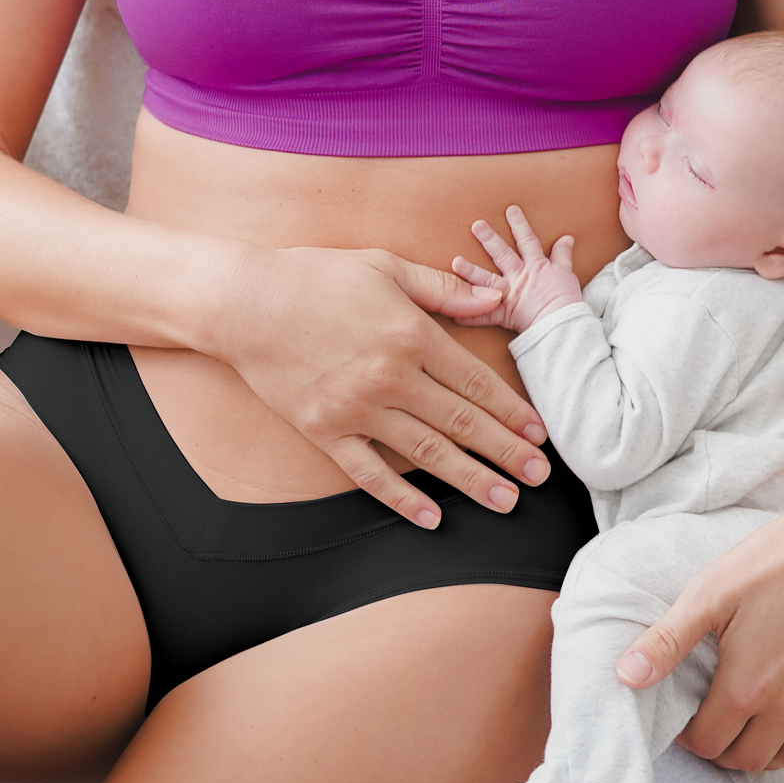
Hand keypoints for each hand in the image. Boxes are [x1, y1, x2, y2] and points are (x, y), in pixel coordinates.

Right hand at [221, 242, 550, 528]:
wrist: (244, 302)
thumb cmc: (316, 276)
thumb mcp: (386, 266)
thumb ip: (444, 288)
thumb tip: (495, 297)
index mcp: (411, 334)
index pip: (474, 380)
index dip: (511, 409)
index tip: (538, 432)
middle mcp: (390, 376)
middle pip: (460, 421)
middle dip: (504, 451)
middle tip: (539, 476)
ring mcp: (356, 408)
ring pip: (425, 452)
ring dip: (469, 479)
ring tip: (504, 500)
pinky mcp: (325, 431)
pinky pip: (370, 474)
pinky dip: (401, 498)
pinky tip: (431, 516)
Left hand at [442, 206, 582, 333]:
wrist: (563, 324)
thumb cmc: (567, 300)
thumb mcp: (566, 273)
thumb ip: (563, 255)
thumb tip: (567, 237)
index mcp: (536, 266)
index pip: (527, 240)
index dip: (520, 224)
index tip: (510, 209)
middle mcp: (521, 276)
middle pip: (503, 254)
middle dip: (489, 238)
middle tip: (476, 224)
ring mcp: (511, 294)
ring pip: (488, 280)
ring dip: (471, 271)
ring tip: (455, 262)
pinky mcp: (506, 313)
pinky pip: (486, 316)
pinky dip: (471, 317)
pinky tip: (455, 315)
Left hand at [614, 485, 783, 769]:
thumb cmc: (773, 560)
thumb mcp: (709, 593)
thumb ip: (666, 641)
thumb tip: (625, 677)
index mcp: (749, 687)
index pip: (710, 744)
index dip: (690, 738)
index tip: (687, 721)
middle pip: (752, 759)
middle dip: (725, 751)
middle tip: (716, 726)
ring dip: (772, 744)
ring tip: (755, 720)